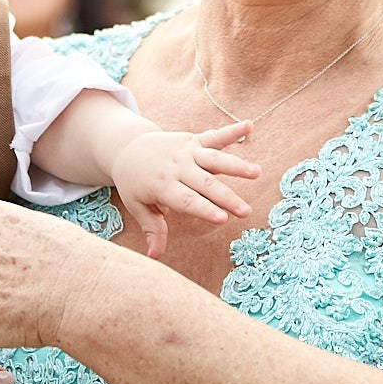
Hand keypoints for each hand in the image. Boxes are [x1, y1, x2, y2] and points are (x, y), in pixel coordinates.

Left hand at [109, 122, 258, 258]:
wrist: (126, 147)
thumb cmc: (134, 183)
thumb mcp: (138, 206)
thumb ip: (152, 229)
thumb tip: (155, 257)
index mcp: (162, 186)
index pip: (187, 200)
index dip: (205, 209)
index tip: (222, 219)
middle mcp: (177, 167)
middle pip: (205, 184)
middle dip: (227, 198)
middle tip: (245, 211)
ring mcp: (186, 152)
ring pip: (214, 159)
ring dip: (236, 165)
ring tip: (256, 173)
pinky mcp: (193, 140)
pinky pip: (213, 136)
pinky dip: (231, 131)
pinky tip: (249, 126)